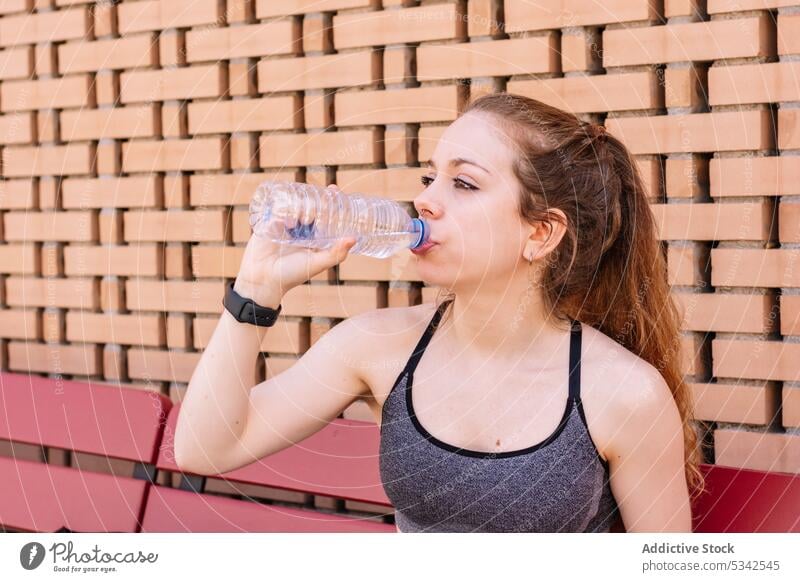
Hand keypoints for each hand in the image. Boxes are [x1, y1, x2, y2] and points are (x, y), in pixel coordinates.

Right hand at [234, 184, 356, 307]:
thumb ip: (336, 253)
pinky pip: (278, 209)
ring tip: (301, 221)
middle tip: (319, 199)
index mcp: (315, 237)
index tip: (334, 189)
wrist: (263, 279)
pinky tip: (288, 222)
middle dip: (316, 199)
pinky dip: (284, 210)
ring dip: (301, 206)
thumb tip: (353, 238)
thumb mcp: (317, 263)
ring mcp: (286, 225)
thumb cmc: (292, 274)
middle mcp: (302, 229)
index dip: (331, 202)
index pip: (326, 215)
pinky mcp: (270, 223)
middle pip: (311, 207)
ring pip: (296, 206)